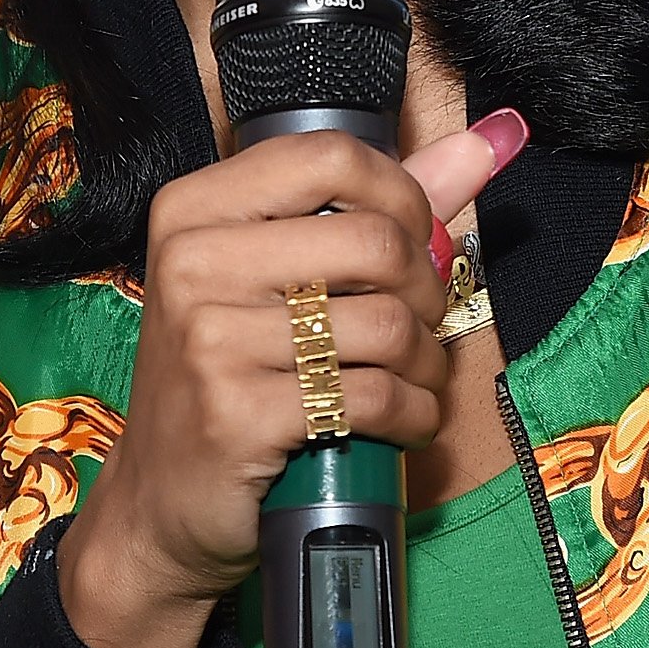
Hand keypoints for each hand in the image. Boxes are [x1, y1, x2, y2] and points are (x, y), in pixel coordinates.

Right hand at [58, 111, 525, 647]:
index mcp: (195, 209)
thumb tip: (487, 142)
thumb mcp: (274, 277)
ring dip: (426, 362)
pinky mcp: (236, 413)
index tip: (417, 239)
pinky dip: (413, 415)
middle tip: (421, 324)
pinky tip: (407, 423)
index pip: (332, 156)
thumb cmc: (229, 377)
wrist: (161, 505)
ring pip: (384, 325)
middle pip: (373, 241)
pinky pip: (372, 397)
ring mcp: (207, 338)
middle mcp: (191, 261)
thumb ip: (375, 204)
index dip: (402, 195)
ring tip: (418, 379)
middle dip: (425, 290)